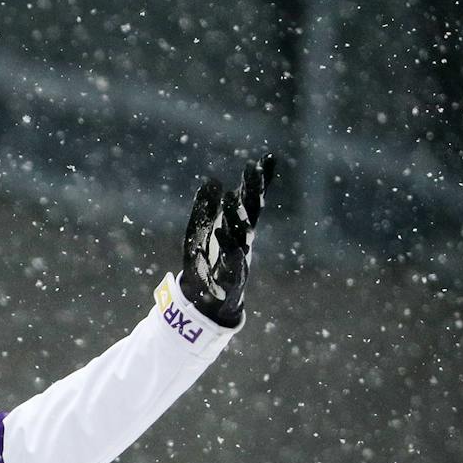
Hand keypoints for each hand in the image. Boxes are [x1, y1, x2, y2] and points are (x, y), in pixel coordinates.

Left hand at [178, 155, 273, 327]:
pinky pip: (231, 261)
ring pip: (241, 234)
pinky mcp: (232, 278)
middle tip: (251, 169)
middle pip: (250, 212)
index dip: (257, 181)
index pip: (250, 200)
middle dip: (252, 191)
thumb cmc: (204, 263)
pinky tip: (223, 234)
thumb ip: (205, 208)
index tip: (263, 160)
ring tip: (230, 196)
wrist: (203, 302)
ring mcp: (239, 258)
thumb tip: (212, 180)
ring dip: (236, 216)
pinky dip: (229, 248)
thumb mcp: (199, 231)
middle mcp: (243, 240)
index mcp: (237, 227)